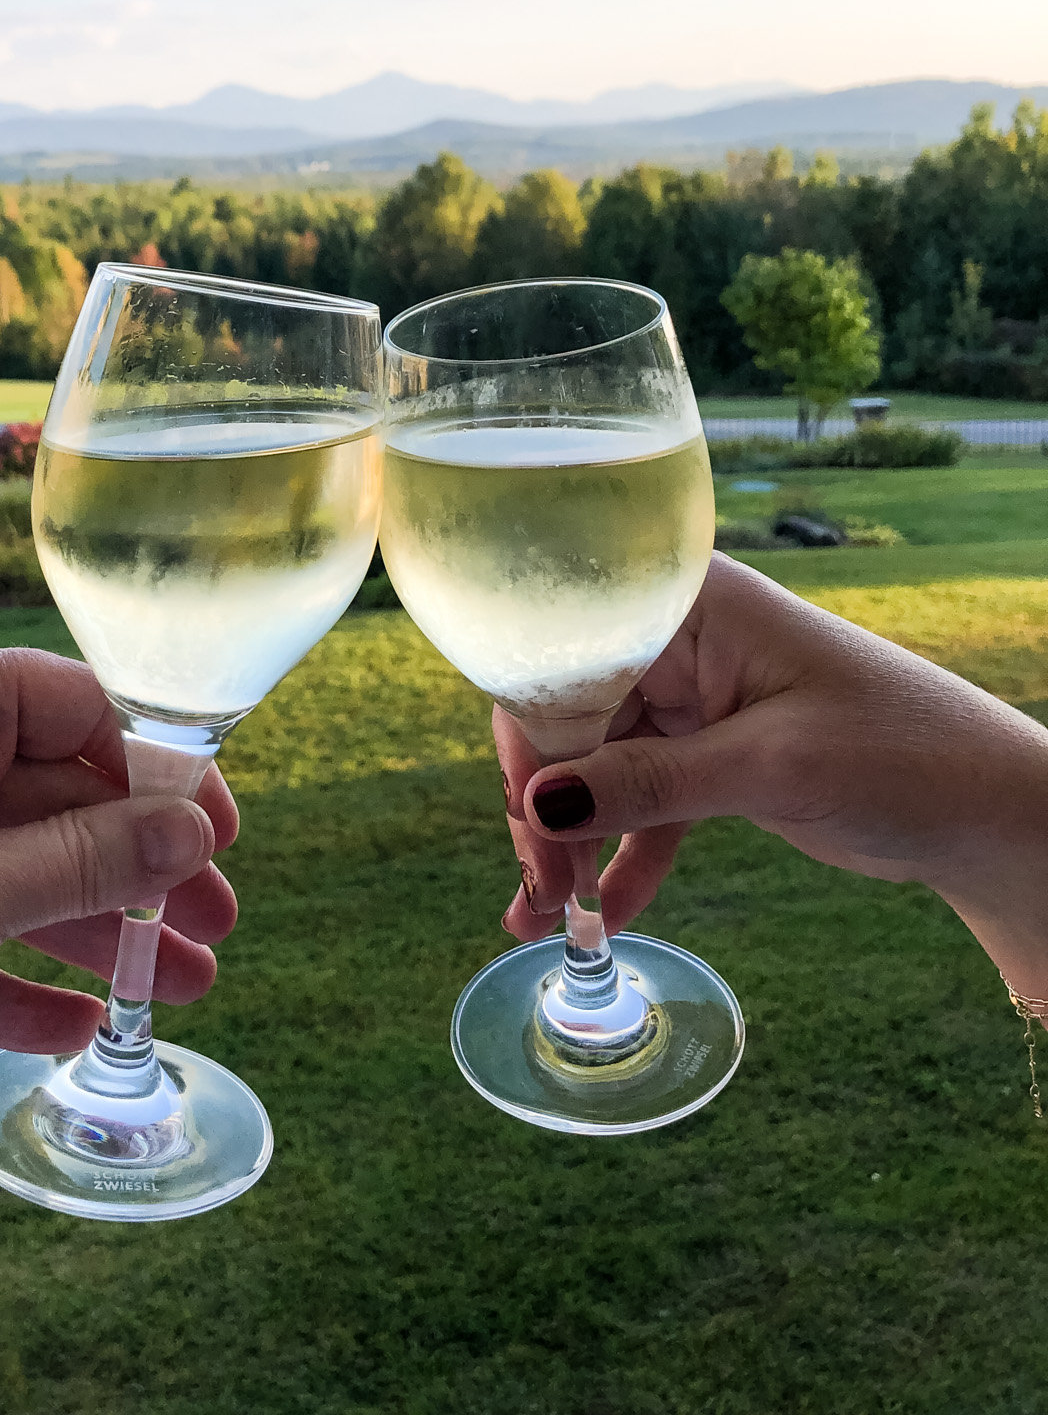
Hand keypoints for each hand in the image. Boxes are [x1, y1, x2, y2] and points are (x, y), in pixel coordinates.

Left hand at [0, 634, 236, 1266]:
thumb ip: (88, 861)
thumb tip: (194, 833)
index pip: (82, 712)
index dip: (163, 777)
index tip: (227, 841)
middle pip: (56, 799)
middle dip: (137, 872)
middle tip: (219, 931)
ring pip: (15, 873)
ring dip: (92, 934)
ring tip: (178, 994)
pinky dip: (14, 979)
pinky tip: (78, 1033)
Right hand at [495, 555, 1047, 996]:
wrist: (994, 810)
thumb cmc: (902, 752)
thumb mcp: (769, 768)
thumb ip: (648, 783)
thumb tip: (536, 805)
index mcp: (688, 604)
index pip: (566, 653)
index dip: (533, 736)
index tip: (528, 822)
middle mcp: (679, 640)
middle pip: (570, 714)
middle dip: (544, 804)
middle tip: (539, 893)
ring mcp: (694, 697)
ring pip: (596, 764)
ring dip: (571, 840)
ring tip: (547, 919)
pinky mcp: (712, 754)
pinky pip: (643, 801)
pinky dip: (623, 855)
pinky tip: (605, 915)